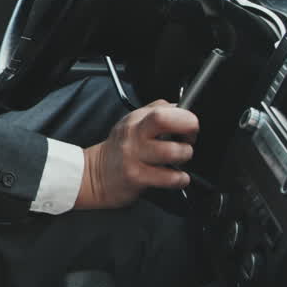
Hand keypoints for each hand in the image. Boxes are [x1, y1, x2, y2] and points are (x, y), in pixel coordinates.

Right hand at [74, 99, 198, 209]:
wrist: (96, 175)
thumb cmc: (121, 150)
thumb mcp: (134, 123)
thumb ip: (157, 112)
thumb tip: (182, 109)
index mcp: (136, 119)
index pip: (164, 107)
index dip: (185, 116)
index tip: (189, 126)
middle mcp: (133, 134)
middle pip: (163, 120)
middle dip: (187, 130)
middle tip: (188, 140)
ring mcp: (133, 155)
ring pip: (171, 151)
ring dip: (184, 156)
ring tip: (179, 160)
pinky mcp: (136, 177)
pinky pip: (168, 177)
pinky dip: (180, 178)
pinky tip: (176, 177)